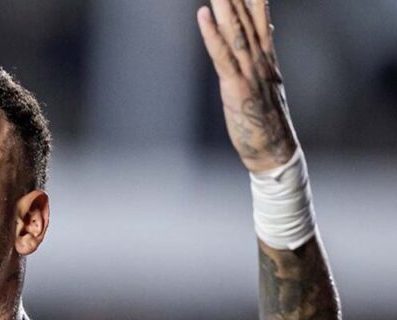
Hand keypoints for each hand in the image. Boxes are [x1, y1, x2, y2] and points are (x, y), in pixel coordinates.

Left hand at [198, 0, 297, 172]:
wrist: (273, 149)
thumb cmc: (266, 118)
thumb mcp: (268, 81)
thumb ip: (264, 53)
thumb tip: (265, 30)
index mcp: (266, 57)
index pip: (259, 17)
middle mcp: (260, 59)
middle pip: (246, 18)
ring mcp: (249, 72)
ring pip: (235, 31)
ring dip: (225, 5)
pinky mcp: (236, 86)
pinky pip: (223, 56)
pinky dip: (212, 35)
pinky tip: (202, 16)